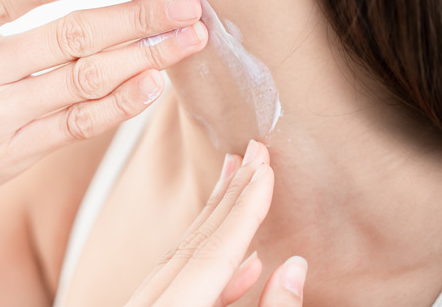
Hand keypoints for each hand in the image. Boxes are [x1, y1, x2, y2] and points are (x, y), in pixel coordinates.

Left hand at [127, 141, 306, 306]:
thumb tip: (295, 266)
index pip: (213, 253)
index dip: (244, 212)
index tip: (266, 170)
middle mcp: (148, 306)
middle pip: (194, 244)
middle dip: (230, 196)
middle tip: (254, 152)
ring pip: (183, 257)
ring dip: (218, 219)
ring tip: (239, 179)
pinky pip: (183, 285)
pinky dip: (215, 270)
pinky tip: (248, 260)